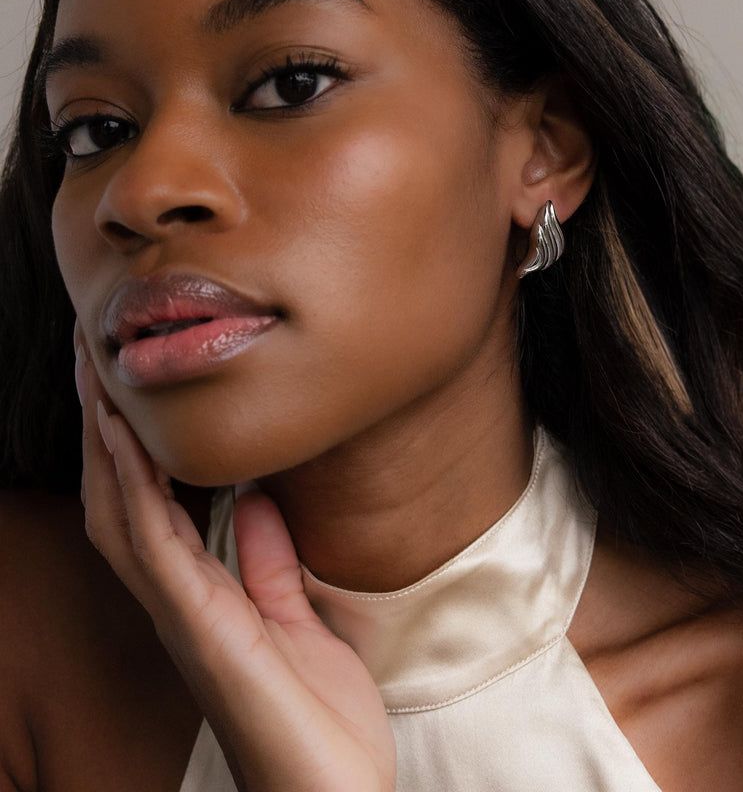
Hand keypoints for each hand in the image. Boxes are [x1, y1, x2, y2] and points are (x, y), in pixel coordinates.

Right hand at [75, 333, 395, 791]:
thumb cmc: (318, 720)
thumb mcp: (298, 620)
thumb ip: (270, 564)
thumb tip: (259, 499)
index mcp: (202, 596)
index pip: (148, 503)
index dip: (126, 441)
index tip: (124, 378)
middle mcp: (179, 602)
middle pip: (119, 496)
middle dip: (104, 424)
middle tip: (94, 351)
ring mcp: (184, 616)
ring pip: (123, 512)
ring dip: (109, 441)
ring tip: (100, 373)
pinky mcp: (204, 630)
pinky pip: (157, 548)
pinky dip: (139, 490)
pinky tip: (129, 445)